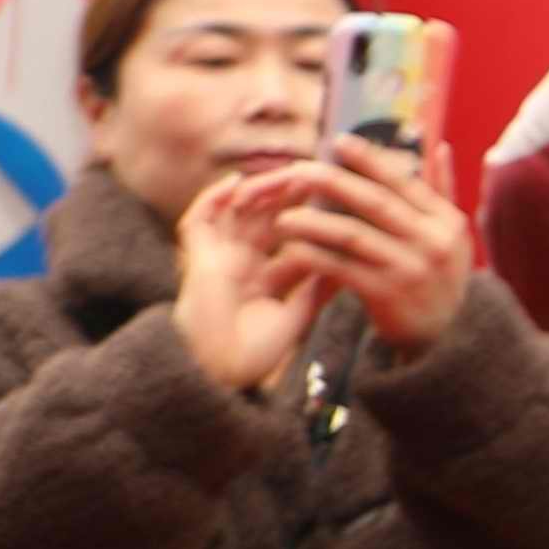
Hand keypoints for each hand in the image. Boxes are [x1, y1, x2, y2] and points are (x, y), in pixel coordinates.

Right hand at [169, 166, 327, 396]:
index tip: (336, 195)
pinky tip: (237, 183)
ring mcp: (216, 259)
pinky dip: (213, 199)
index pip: (286, 235)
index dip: (308, 214)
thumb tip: (353, 257)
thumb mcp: (299, 313)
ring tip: (288, 174)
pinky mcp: (196, 261)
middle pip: (263, 216)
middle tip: (318, 174)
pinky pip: (198, 221)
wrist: (219, 374)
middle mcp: (238, 262)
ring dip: (259, 190)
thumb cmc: (255, 353)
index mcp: (261, 276)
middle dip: (288, 194)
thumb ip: (320, 285)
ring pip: (234, 212)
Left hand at [258, 136, 472, 352]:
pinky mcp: (387, 295)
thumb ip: (444, 192)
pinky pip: (341, 268)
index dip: (369, 160)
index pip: (403, 182)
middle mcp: (432, 241)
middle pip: (374, 203)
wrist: (447, 337)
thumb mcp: (452, 235)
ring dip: (313, 222)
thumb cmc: (439, 277)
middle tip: (299, 170)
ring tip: (283, 215)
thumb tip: (440, 147)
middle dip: (333, 182)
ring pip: (352, 235)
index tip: (338, 142)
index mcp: (447, 221)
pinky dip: (314, 256)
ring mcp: (410, 268)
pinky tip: (292, 249)